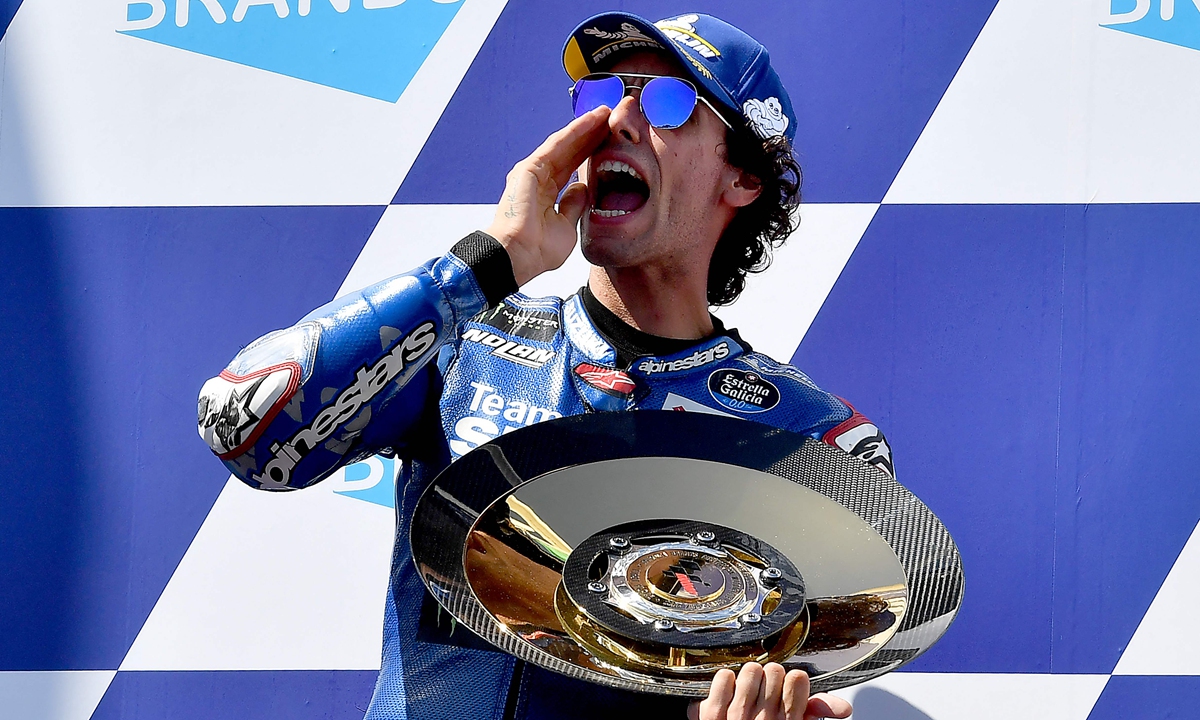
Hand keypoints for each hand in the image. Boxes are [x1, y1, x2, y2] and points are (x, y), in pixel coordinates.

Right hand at [485, 106, 610, 285]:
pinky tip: (591, 120)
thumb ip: (574, 205)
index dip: (590, 155)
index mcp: (546, 196)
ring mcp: (533, 172)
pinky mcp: (530, 167)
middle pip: (569, 153)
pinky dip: (575, 131)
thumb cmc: (538, 250)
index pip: (572, 169)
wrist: (520, 255)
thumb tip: (583, 189)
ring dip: (585, 128)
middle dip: (590, 136)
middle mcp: (538, 181)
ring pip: (564, 144)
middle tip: (610, 120)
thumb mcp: (567, 226)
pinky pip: (557, 145)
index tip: (609, 143)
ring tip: (604, 113)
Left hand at [688, 663, 851, 719]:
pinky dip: (726, 682)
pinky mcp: (713, 712)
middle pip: (774, 669)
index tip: (787, 691)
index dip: (792, 683)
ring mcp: (737, 715)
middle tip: (767, 695)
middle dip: (771, 680)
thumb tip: (843, 707)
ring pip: (751, 669)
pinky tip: (730, 695)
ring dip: (750, 680)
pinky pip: (724, 676)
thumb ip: (817, 712)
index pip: (798, 678)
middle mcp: (764, 719)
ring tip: (749, 695)